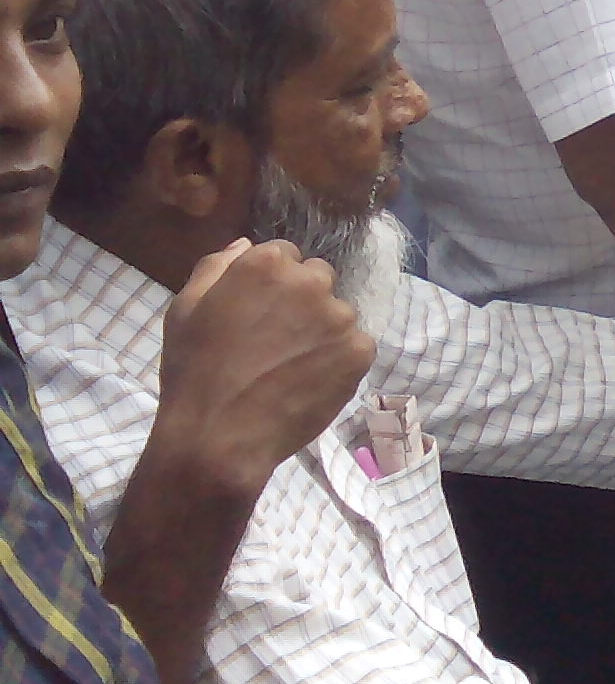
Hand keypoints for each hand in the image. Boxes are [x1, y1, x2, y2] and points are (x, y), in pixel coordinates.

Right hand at [154, 239, 375, 492]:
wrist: (218, 439)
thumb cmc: (194, 374)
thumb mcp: (185, 310)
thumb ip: (217, 267)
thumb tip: (246, 244)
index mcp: (267, 264)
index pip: (285, 256)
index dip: (270, 286)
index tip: (256, 314)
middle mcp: (310, 281)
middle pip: (317, 279)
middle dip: (301, 302)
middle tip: (274, 341)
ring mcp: (340, 316)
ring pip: (337, 314)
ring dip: (321, 332)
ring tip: (289, 368)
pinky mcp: (360, 350)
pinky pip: (354, 346)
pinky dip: (338, 361)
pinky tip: (308, 383)